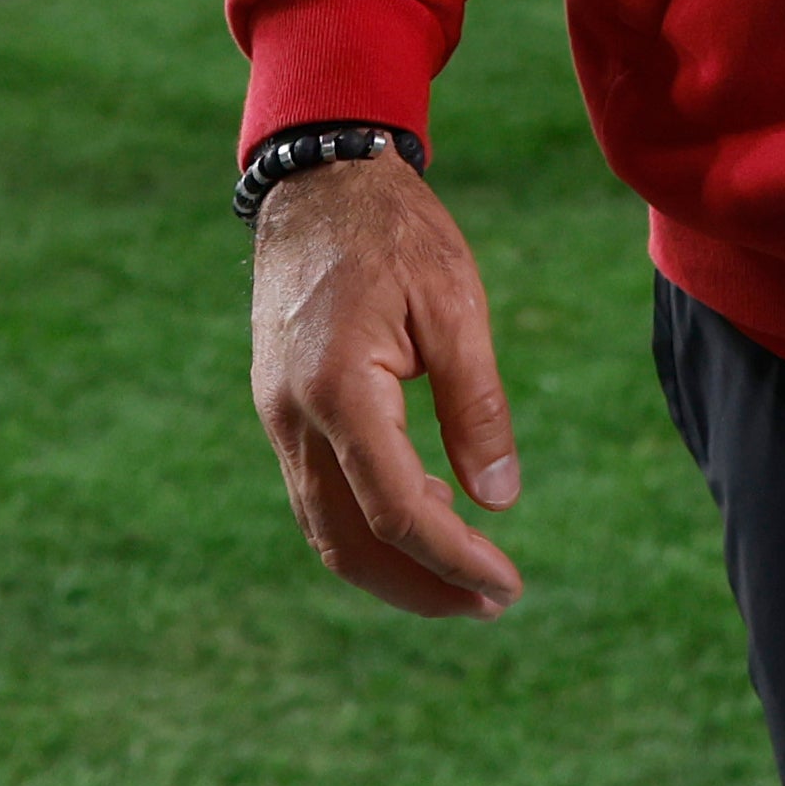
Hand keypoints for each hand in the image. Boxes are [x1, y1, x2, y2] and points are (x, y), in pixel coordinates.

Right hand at [250, 145, 524, 618]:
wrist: (319, 182)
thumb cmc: (395, 232)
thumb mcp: (456, 303)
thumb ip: (477, 405)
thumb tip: (499, 500)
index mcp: (339, 389)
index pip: (395, 510)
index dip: (453, 558)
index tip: (507, 583)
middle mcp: (294, 418)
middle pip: (349, 543)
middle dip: (421, 587)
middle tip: (492, 603)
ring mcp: (278, 419)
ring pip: (326, 530)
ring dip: (392, 570)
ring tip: (463, 585)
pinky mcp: (281, 412)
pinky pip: (318, 496)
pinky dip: (367, 532)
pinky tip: (420, 531)